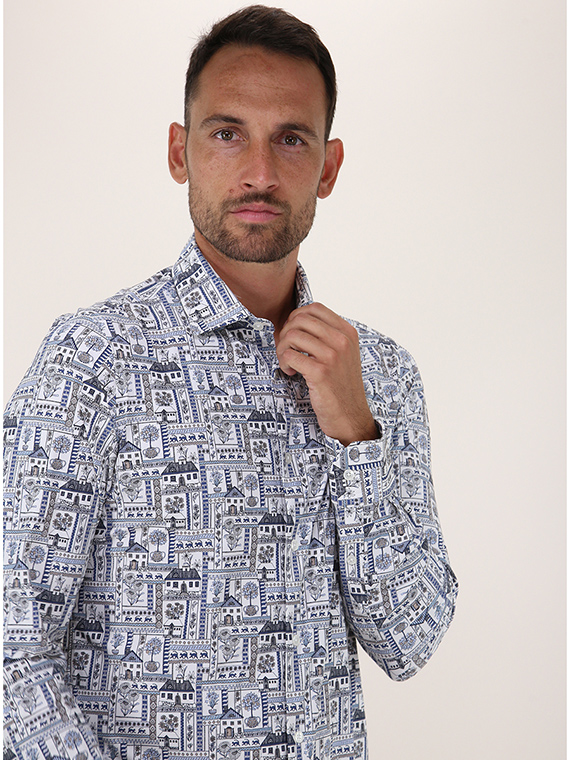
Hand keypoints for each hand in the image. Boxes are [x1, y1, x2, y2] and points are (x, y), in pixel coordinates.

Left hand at [276, 302, 377, 445]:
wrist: (350, 416)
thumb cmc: (341, 386)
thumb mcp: (343, 354)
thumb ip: (327, 335)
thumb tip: (297, 320)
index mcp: (348, 333)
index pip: (315, 308)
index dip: (296, 317)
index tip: (293, 334)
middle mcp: (342, 341)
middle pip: (300, 319)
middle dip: (286, 333)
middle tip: (287, 350)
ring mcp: (332, 356)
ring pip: (292, 336)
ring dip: (282, 350)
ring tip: (289, 363)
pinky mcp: (320, 373)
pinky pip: (289, 356)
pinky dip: (284, 364)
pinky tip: (292, 372)